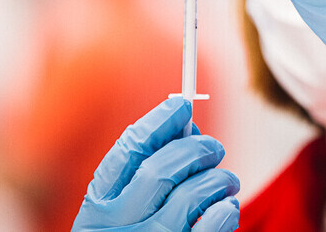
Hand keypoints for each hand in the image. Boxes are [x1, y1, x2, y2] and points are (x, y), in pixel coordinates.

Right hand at [72, 97, 238, 231]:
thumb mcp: (121, 209)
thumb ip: (145, 170)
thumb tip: (185, 123)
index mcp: (98, 206)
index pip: (127, 150)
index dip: (158, 122)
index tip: (182, 105)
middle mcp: (118, 226)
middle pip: (162, 169)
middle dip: (196, 149)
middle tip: (215, 148)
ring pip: (192, 195)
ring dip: (219, 179)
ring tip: (226, 182)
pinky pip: (211, 226)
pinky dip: (226, 210)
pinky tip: (227, 206)